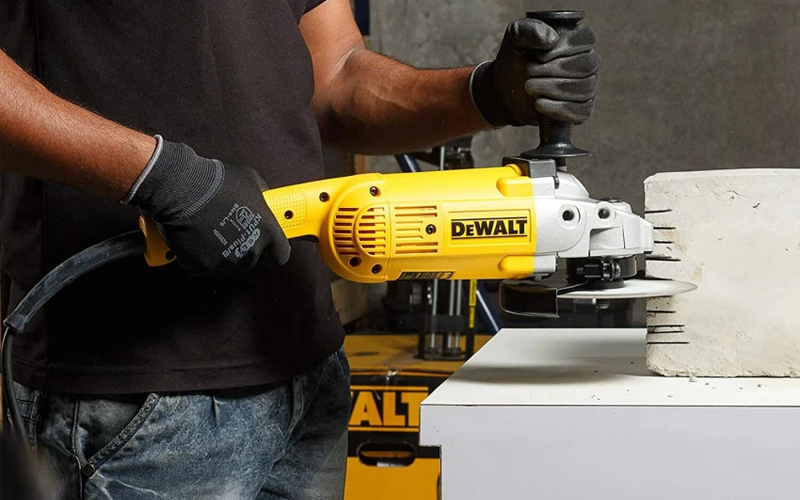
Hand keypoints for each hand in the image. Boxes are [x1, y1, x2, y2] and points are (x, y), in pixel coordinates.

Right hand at [125, 135, 290, 276]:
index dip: (273, 251)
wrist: (181, 188)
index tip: (267, 247)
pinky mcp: (202, 267)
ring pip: (228, 267)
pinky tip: (196, 241)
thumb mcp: (250, 181)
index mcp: (267, 232)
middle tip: (230, 233)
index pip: (281, 255)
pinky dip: (200, 258)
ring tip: (211, 234)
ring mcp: (226, 261)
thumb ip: (262, 197)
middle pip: (252, 261)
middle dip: (243, 249)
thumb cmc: (215, 181)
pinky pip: (204, 269)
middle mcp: (249, 250)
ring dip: (222, 255)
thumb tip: (264, 200)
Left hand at [470, 17, 598, 126]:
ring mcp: (588, 87)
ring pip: (584, 89)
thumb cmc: (515, 60)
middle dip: (553, 70)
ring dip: (552, 88)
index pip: (586, 39)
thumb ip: (529, 29)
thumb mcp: (515, 38)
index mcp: (577, 41)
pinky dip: (558, 109)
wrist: (505, 91)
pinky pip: (581, 112)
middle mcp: (588, 63)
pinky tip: (539, 104)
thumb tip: (552, 39)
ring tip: (529, 87)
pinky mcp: (582, 110)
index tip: (539, 56)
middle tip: (529, 72)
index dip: (564, 47)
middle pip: (586, 65)